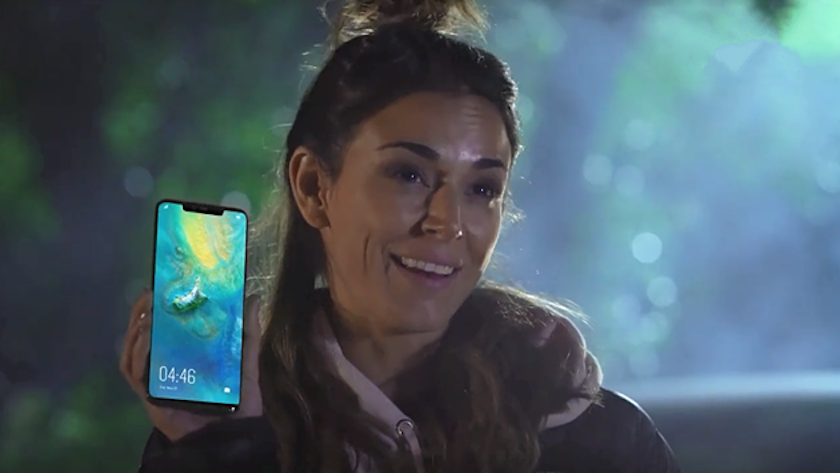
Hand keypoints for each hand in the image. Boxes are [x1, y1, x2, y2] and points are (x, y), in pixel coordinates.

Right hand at [119, 289, 263, 440]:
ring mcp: (156, 382)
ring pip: (132, 352)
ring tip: (146, 313)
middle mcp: (166, 367)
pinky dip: (137, 354)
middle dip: (140, 312)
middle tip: (148, 293)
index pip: (163, 327)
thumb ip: (248, 332)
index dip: (156, 307)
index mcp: (185, 355)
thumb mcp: (245, 361)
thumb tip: (254, 297)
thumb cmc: (239, 400)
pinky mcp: (151, 397)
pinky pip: (135, 374)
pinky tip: (145, 338)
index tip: (159, 285)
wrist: (234, 435)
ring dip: (135, 330)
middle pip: (141, 335)